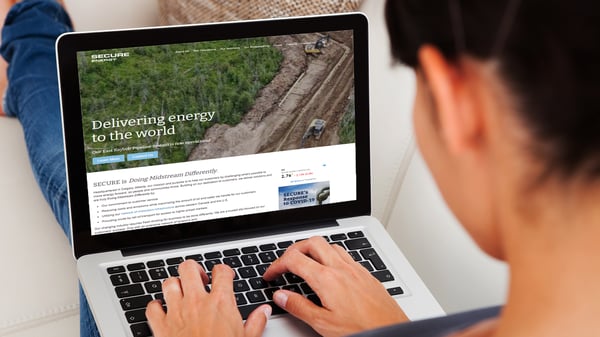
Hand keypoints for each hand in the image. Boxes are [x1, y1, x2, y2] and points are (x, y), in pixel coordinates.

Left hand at [146, 260, 270, 336]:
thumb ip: (256, 322)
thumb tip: (264, 312)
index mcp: (220, 302)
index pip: (221, 271)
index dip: (223, 270)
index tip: (224, 275)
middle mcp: (196, 301)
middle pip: (189, 268)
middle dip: (194, 270)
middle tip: (199, 279)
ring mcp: (176, 312)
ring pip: (169, 283)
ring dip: (174, 285)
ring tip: (181, 291)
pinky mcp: (161, 326)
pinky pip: (152, 307)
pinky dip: (156, 307)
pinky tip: (163, 310)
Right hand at [263, 236, 407, 336]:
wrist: (392, 330)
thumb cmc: (362, 329)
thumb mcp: (323, 323)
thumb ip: (298, 307)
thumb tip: (281, 296)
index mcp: (326, 279)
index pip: (294, 260)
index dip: (277, 265)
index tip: (271, 275)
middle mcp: (341, 268)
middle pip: (311, 242)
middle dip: (293, 249)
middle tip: (284, 263)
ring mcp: (355, 268)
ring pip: (329, 245)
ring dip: (312, 249)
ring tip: (304, 263)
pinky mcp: (365, 273)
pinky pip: (344, 254)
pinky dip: (330, 255)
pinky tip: (329, 269)